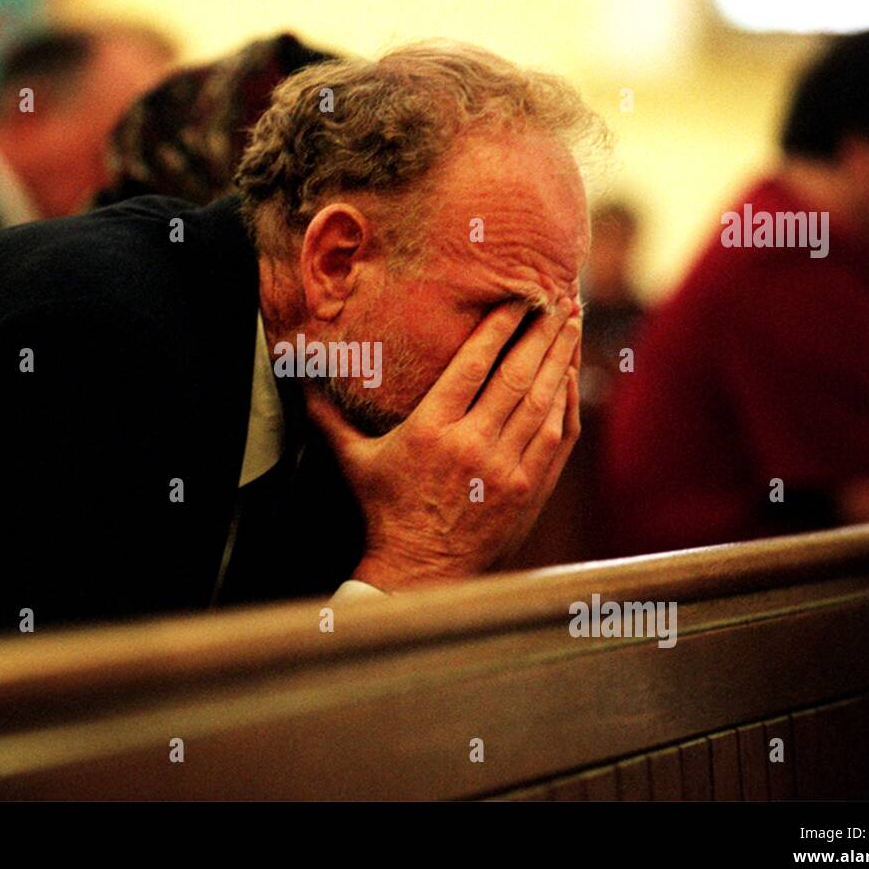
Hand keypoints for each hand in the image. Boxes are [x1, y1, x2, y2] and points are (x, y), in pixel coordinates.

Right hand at [307, 299, 581, 591]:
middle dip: (542, 333)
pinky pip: (558, 435)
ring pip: (544, 401)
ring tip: (572, 326)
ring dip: (561, 359)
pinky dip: (567, 402)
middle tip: (559, 299)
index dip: (500, 326)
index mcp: (432, 429)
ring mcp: (507, 468)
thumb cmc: (385, 511)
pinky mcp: (530, 489)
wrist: (420, 571)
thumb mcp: (354, 460)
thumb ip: (328, 416)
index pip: (474, 364)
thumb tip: (296, 378)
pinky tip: (572, 376)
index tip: (518, 298)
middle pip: (517, 375)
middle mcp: (473, 444)